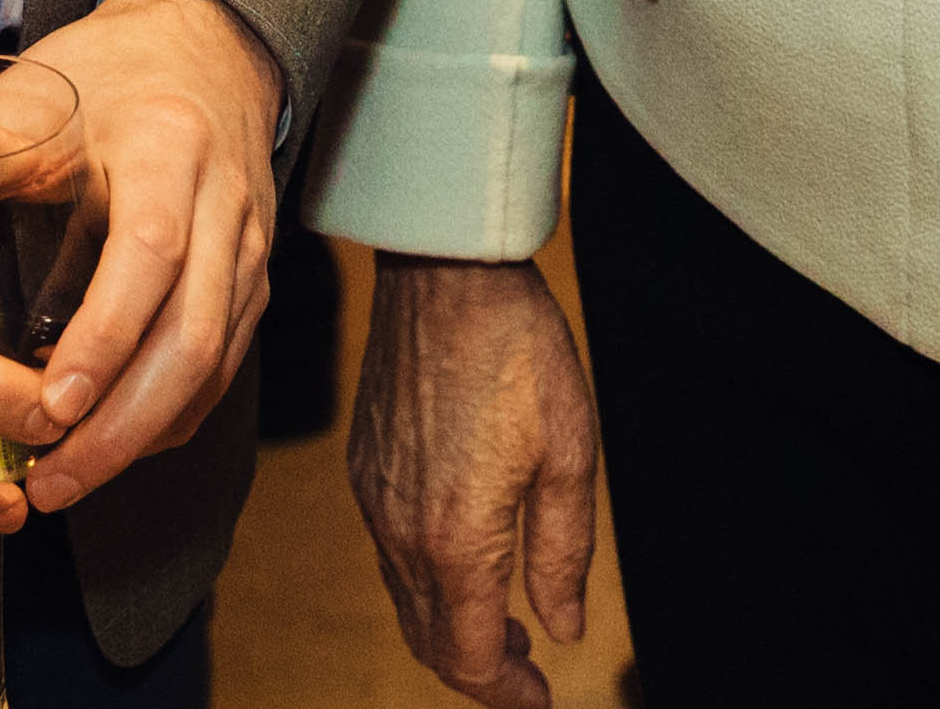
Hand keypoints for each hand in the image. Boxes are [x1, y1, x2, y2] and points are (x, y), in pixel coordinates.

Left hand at [7, 0, 289, 507]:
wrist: (201, 49)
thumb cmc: (104, 76)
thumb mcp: (26, 99)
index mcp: (167, 146)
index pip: (151, 252)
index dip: (105, 335)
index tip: (51, 400)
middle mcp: (224, 200)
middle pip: (195, 333)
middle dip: (123, 424)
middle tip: (50, 480)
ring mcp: (248, 246)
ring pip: (214, 364)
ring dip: (142, 436)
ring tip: (64, 482)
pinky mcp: (251, 282)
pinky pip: (220, 370)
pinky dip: (167, 421)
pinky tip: (107, 450)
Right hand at [347, 251, 601, 708]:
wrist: (447, 273)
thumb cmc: (518, 351)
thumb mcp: (572, 454)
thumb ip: (564, 553)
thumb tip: (564, 627)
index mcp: (457, 537)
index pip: (468, 654)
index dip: (505, 691)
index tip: (541, 698)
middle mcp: (403, 530)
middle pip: (428, 640)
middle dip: (478, 670)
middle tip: (528, 673)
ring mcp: (376, 499)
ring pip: (406, 600)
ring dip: (452, 628)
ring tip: (505, 627)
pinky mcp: (367, 468)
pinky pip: (391, 554)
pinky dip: (426, 584)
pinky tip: (465, 563)